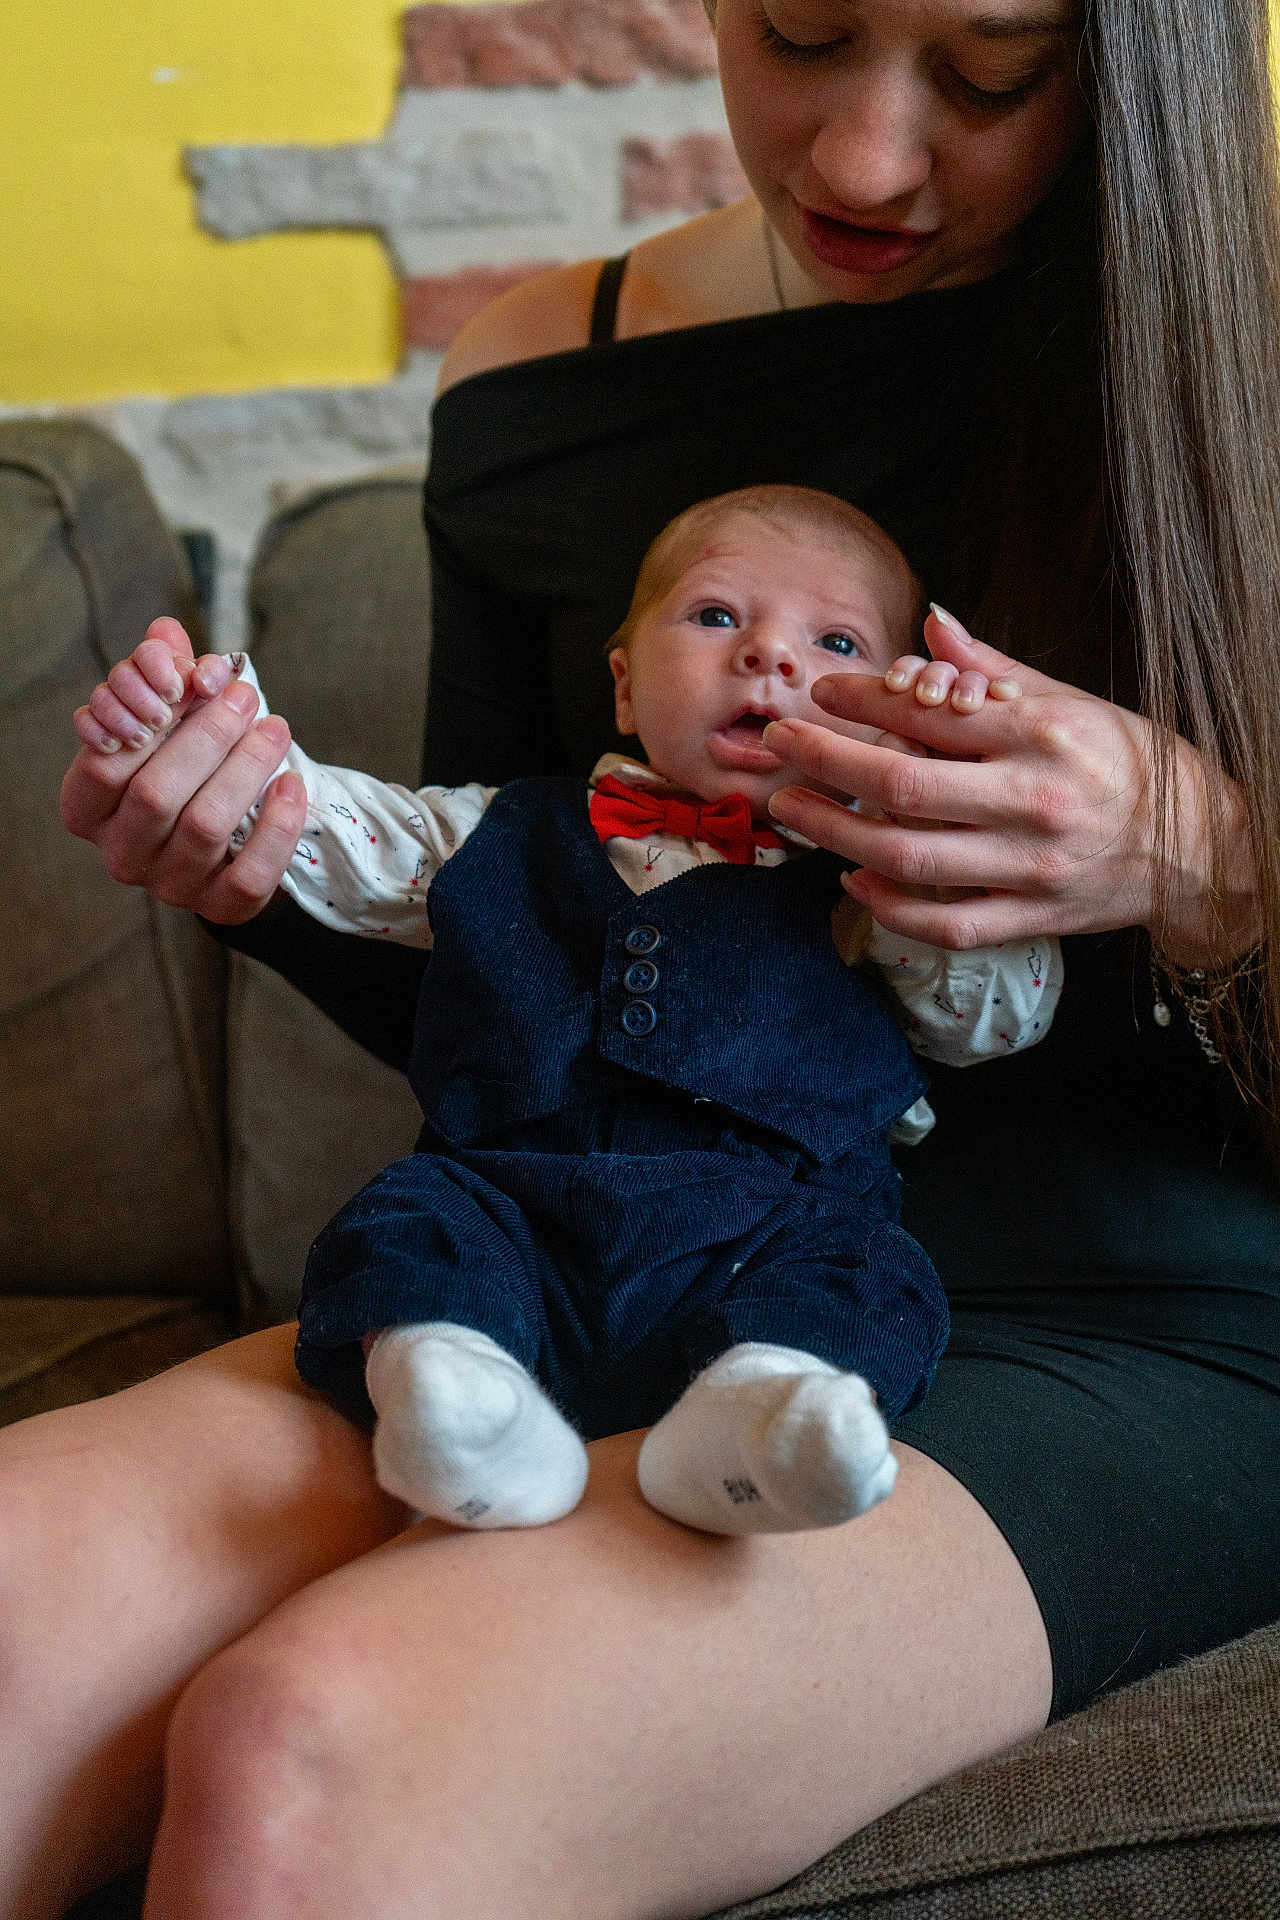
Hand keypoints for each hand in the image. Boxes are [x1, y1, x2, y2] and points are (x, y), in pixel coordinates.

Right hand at [61, 619, 307, 923]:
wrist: (230, 843)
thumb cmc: (187, 769)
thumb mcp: (170, 722)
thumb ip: (163, 678)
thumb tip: (167, 633)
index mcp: (90, 809)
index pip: (104, 765)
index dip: (147, 719)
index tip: (190, 681)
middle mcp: (121, 853)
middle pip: (158, 793)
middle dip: (208, 736)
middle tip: (246, 697)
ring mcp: (169, 886)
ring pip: (207, 825)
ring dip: (247, 767)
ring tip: (275, 727)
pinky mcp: (220, 907)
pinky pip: (252, 871)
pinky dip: (279, 823)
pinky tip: (292, 783)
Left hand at [764, 605, 1258, 962]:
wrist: (1197, 842)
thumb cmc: (1122, 760)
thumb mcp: (1066, 700)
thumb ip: (990, 668)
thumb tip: (930, 623)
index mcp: (1040, 734)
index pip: (930, 713)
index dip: (863, 700)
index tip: (820, 692)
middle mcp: (1033, 801)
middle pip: (903, 787)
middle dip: (826, 761)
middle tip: (777, 742)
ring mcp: (1030, 867)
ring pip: (911, 858)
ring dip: (836, 833)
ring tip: (793, 808)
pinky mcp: (1032, 918)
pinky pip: (945, 923)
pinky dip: (889, 907)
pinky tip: (852, 877)